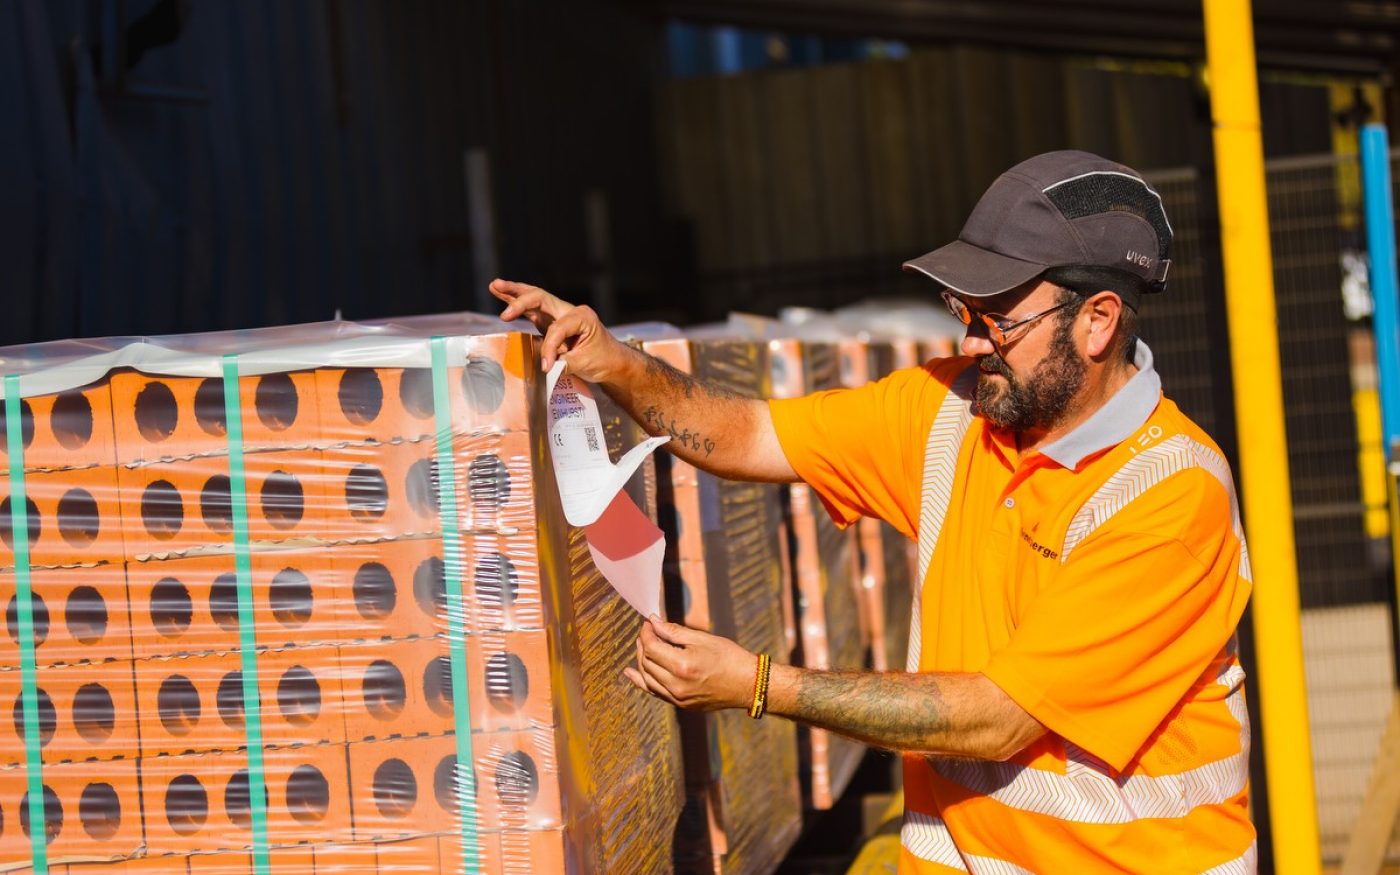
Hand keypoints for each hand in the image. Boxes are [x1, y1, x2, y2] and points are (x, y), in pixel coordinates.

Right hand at [489, 279, 629, 380]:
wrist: (612, 361)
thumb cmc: (602, 360)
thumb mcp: (585, 363)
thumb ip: (563, 362)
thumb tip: (544, 364)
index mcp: (582, 316)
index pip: (557, 329)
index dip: (549, 348)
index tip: (547, 367)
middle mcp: (569, 310)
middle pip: (541, 298)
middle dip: (520, 301)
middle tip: (503, 312)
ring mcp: (558, 313)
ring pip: (534, 298)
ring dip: (513, 292)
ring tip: (494, 285)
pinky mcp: (550, 321)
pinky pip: (531, 309)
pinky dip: (516, 302)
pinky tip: (500, 292)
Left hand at [624, 615, 755, 711]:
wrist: (748, 685)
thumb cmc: (729, 658)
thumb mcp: (703, 639)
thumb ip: (674, 632)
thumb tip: (654, 623)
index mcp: (682, 666)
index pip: (651, 647)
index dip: (646, 633)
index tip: (648, 623)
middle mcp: (676, 685)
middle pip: (647, 662)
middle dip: (643, 644)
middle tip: (646, 632)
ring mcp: (678, 698)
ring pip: (647, 678)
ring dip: (641, 661)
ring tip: (642, 646)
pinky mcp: (681, 705)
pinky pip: (655, 692)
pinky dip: (642, 681)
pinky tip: (632, 673)